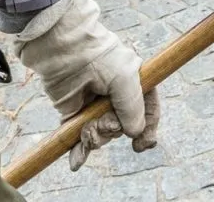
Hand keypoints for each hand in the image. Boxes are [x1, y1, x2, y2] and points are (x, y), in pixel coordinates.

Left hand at [15, 0, 159, 171]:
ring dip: (96, 137)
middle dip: (113, 130)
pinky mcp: (74, 113)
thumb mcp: (127, 80)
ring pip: (101, 135)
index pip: (148, 112)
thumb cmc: (101, 59)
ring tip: (89, 128)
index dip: (147, 131)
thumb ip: (133, 109)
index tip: (140, 146)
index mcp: (134, 85)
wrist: (65, 50)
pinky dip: (78, 152)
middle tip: (106, 122)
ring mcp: (94, 107)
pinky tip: (76, 163)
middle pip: (122, 128)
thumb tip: (134, 133)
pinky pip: (78, 139)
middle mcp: (116, 98)